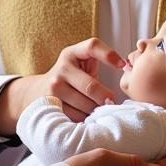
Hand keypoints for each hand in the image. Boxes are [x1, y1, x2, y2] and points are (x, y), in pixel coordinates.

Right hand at [0, 37, 125, 134]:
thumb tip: (129, 73)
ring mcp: (54, 87)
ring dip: (95, 111)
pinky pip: (77, 117)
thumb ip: (98, 62)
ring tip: (96, 110)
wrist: (36, 93)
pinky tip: (85, 117)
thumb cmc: (69, 79)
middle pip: (91, 86)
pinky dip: (85, 120)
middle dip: (105, 98)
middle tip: (110, 103)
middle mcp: (62, 68)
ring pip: (86, 105)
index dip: (109, 54)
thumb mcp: (80, 66)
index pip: (92, 46)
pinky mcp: (51, 105)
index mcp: (71, 53)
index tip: (122, 65)